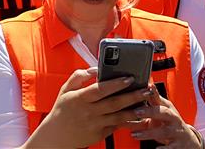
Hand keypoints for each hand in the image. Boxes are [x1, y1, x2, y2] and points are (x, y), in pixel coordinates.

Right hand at [27, 69, 151, 147]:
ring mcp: (95, 124)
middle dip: (133, 96)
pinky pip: (117, 127)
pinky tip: (140, 118)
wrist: (56, 136)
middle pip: (114, 103)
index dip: (116, 83)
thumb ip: (79, 76)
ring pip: (119, 117)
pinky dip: (130, 122)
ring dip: (135, 110)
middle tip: (147, 89)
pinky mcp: (100, 134)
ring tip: (148, 103)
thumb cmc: (61, 110)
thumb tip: (94, 69)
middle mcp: (89, 111)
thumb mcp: (65, 90)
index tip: (129, 77)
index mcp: (80, 98)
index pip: (101, 89)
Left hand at [128, 88, 201, 147]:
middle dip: (150, 111)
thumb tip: (138, 87)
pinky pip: (171, 147)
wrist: (189, 141)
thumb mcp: (163, 110)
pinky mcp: (178, 145)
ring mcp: (177, 132)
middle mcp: (173, 118)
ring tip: (134, 135)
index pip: (159, 98)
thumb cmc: (171, 123)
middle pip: (163, 112)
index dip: (153, 93)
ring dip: (148, 133)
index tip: (145, 87)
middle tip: (136, 111)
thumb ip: (151, 100)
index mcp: (168, 108)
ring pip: (164, 131)